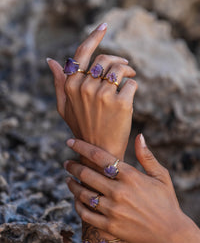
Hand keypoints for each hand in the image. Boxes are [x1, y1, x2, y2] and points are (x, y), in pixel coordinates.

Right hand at [47, 23, 136, 158]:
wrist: (100, 151)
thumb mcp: (64, 106)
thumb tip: (50, 60)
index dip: (94, 36)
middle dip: (116, 59)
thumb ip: (59, 82)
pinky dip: (133, 84)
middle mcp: (85, 87)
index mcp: (71, 85)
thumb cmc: (82, 127)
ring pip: (119, 67)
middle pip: (104, 58)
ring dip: (127, 69)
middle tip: (125, 66)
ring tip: (130, 74)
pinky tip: (130, 93)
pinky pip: (131, 82)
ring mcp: (103, 95)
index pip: (82, 52)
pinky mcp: (121, 103)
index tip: (104, 25)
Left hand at [64, 136, 199, 242]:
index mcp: (130, 175)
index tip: (70, 142)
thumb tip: (139, 136)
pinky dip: (78, 205)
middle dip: (73, 166)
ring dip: (72, 185)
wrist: (171, 235)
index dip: (81, 146)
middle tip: (67, 162)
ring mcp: (113, 210)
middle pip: (86, 174)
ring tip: (68, 179)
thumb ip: (146, 156)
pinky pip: (86, 214)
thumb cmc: (166, 201)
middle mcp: (119, 191)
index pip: (98, 156)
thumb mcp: (161, 176)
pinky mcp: (110, 226)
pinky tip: (76, 200)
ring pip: (83, 194)